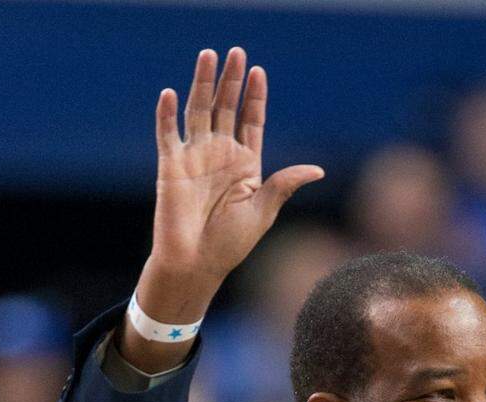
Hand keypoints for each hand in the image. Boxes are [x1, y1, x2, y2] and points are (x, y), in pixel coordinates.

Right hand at [146, 46, 323, 304]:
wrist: (197, 264)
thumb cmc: (231, 245)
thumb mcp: (263, 212)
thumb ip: (284, 185)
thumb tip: (318, 170)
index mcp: (245, 165)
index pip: (251, 121)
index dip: (255, 97)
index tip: (259, 72)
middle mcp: (219, 155)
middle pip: (225, 107)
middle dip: (231, 80)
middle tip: (236, 52)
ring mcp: (194, 157)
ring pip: (198, 110)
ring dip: (201, 83)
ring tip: (208, 56)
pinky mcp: (171, 166)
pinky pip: (168, 134)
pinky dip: (167, 115)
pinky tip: (171, 94)